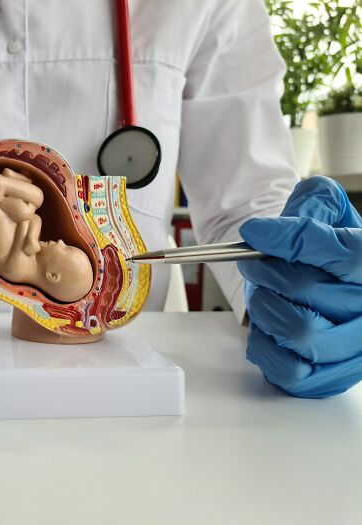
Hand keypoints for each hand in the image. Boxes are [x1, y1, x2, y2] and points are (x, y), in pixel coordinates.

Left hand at [237, 176, 361, 397]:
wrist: (319, 286)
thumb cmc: (322, 251)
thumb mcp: (326, 212)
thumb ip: (315, 202)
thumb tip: (291, 217)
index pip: (347, 254)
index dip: (293, 240)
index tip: (254, 231)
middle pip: (306, 287)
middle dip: (264, 270)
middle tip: (253, 264)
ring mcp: (354, 350)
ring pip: (296, 329)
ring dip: (264, 307)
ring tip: (264, 296)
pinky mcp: (329, 378)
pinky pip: (287, 368)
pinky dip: (264, 345)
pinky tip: (267, 328)